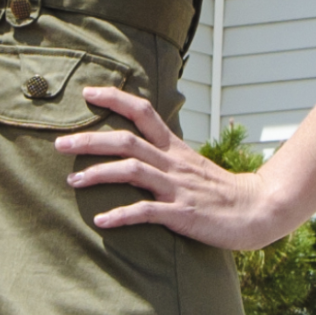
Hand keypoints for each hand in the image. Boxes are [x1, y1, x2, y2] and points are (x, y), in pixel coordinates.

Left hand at [57, 90, 295, 248]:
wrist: (256, 210)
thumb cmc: (219, 191)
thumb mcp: (191, 165)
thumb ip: (164, 156)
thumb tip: (133, 150)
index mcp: (175, 148)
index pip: (144, 112)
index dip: (115, 99)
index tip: (87, 93)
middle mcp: (173, 162)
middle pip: (126, 141)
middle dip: (90, 140)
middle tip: (59, 143)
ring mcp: (177, 187)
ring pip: (132, 171)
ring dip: (98, 174)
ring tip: (72, 181)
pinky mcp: (182, 213)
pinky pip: (146, 212)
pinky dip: (121, 215)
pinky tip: (101, 221)